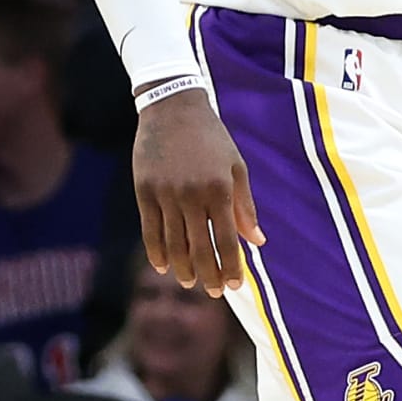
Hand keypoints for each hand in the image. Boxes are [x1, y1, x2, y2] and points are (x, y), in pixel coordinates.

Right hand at [133, 90, 262, 296]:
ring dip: (182, 268)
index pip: (227, 239)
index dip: (231, 266)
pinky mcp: (143, 191)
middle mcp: (192, 195)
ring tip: (190, 282)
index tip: (234, 285)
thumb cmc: (212, 138)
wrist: (173, 107)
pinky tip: (163, 266)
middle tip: (213, 292)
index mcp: (220, 189)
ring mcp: (165, 194)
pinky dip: (156, 252)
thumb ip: (245, 206)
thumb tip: (258, 241)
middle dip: (208, 274)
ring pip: (173, 243)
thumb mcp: (236, 167)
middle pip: (199, 247)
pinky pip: (150, 230)